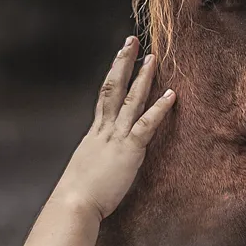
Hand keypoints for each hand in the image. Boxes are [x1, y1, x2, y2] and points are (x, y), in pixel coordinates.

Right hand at [53, 36, 175, 220]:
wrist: (73, 204)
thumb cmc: (76, 197)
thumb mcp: (85, 171)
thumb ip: (94, 162)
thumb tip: (97, 165)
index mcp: (94, 135)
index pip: (104, 98)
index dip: (112, 76)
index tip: (119, 58)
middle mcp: (104, 131)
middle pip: (113, 88)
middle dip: (123, 63)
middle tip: (132, 41)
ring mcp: (116, 138)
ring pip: (131, 100)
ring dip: (143, 77)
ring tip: (154, 57)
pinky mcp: (129, 150)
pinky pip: (146, 125)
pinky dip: (159, 108)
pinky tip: (171, 94)